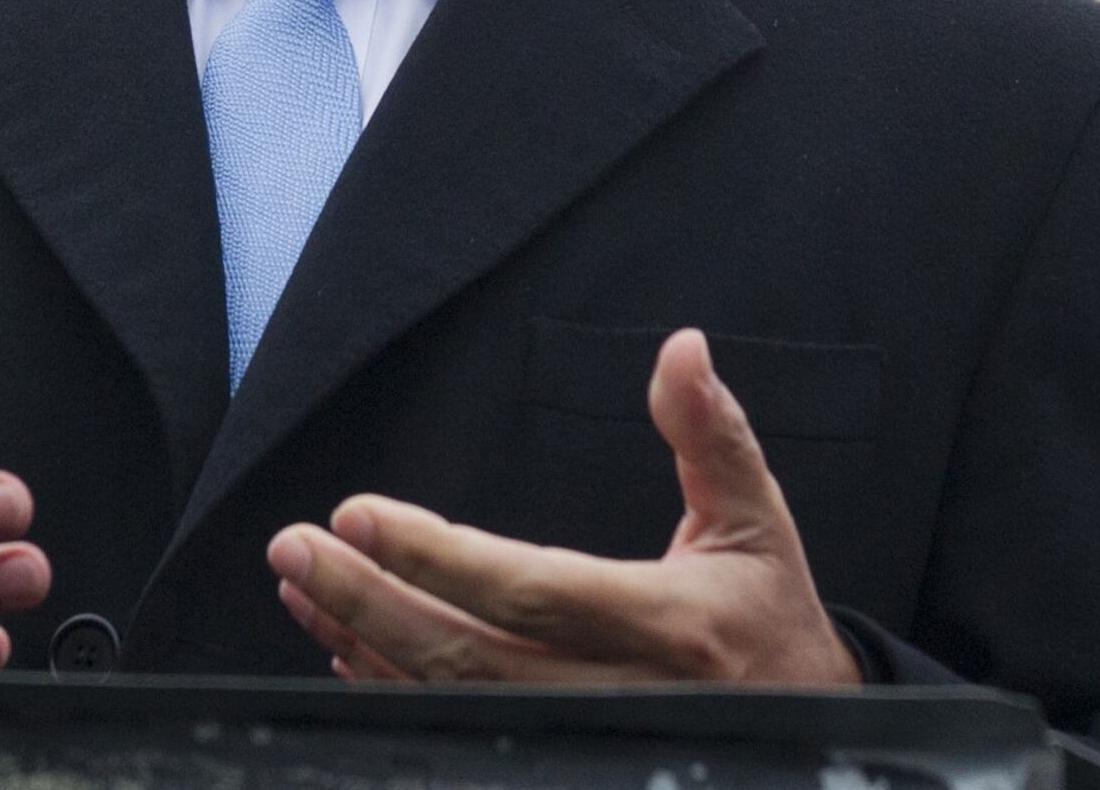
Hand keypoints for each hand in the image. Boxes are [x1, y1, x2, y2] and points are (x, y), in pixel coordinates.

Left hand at [266, 329, 859, 686]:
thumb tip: (681, 349)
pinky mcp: (565, 756)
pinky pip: (461, 731)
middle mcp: (615, 694)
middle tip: (293, 548)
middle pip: (465, 657)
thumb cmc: (767, 613)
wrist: (806, 720)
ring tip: (301, 584)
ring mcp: (585, 739)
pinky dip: (394, 690)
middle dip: (367, 600)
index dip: (435, 557)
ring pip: (450, 701)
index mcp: (666, 625)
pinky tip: (345, 647)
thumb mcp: (756, 517)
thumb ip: (710, 432)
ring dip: (362, 641)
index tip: (359, 514)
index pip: (527, 589)